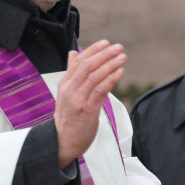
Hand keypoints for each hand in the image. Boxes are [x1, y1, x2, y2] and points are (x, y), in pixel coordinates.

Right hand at [55, 41, 125, 166]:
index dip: (93, 50)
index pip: (78, 60)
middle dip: (104, 54)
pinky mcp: (87, 110)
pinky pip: (100, 91)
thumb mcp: (66, 92)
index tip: (106, 43)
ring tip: (122, 57)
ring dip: (110, 64)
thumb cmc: (68, 117)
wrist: (62, 141)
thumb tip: (73, 53)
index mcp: (65, 83)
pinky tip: (120, 72)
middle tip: (118, 47)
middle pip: (87, 65)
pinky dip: (111, 79)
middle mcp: (70, 89)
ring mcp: (78, 100)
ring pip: (95, 76)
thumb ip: (71, 73)